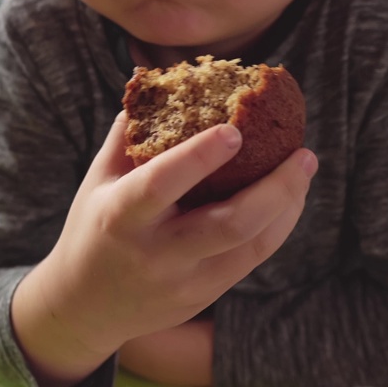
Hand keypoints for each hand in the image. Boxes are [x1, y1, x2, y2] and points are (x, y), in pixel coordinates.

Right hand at [13, 112, 316, 383]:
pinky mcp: (203, 296)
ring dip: (287, 204)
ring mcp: (184, 281)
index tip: (235, 129)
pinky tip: (289, 198)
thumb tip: (163, 80)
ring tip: (304, 167)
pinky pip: (252, 259)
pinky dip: (277, 225)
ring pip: (252, 245)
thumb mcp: (98, 178)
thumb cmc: (94, 226)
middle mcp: (155, 253)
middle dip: (276, 188)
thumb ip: (129, 132)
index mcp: (121, 215)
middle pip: (229, 224)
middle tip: (303, 152)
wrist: (84, 307)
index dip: (198, 156)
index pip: (162, 183)